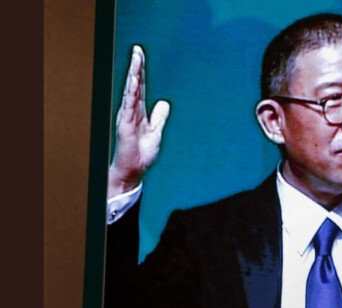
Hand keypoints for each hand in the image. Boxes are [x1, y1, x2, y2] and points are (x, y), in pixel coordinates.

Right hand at [108, 45, 169, 196]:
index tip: (139, 54)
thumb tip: (164, 103)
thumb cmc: (141, 153)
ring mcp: (127, 117)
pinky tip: (133, 82)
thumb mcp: (156, 131)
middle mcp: (131, 111)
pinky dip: (131, 93)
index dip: (140, 70)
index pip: (140, 86)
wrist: (134, 170)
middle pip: (134, 85)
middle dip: (136, 67)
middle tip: (137, 50)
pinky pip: (128, 106)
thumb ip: (159, 117)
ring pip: (130, 92)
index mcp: (138, 111)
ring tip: (135, 61)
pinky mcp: (125, 125)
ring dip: (133, 76)